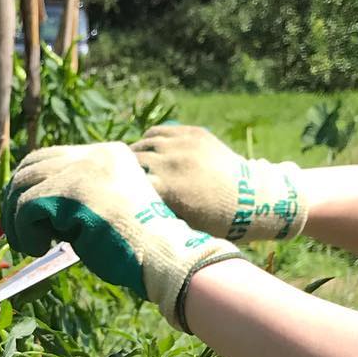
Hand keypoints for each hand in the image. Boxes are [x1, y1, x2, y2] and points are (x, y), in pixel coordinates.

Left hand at [2, 142, 242, 325]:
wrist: (163, 256)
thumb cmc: (138, 247)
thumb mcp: (105, 211)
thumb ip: (74, 201)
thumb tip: (29, 209)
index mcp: (106, 155)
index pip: (50, 157)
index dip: (27, 185)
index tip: (20, 214)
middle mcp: (94, 155)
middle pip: (31, 165)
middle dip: (13, 200)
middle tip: (14, 231)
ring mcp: (83, 171)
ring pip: (24, 186)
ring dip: (17, 220)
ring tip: (29, 245)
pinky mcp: (72, 192)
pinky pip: (26, 208)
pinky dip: (25, 233)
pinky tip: (40, 248)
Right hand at [130, 123, 307, 242]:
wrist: (252, 199)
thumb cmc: (215, 222)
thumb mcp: (180, 224)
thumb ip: (152, 214)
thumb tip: (124, 213)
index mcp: (166, 189)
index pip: (125, 183)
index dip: (115, 189)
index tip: (106, 194)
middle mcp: (170, 162)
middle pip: (130, 161)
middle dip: (121, 170)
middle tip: (113, 178)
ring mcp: (182, 144)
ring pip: (143, 143)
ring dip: (134, 154)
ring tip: (129, 165)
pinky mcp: (192, 133)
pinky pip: (158, 132)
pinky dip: (149, 141)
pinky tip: (147, 150)